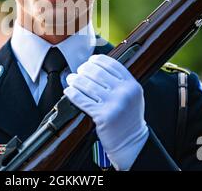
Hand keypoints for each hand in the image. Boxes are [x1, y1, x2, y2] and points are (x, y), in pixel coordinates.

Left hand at [64, 54, 148, 169]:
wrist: (131, 142)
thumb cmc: (128, 117)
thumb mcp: (132, 95)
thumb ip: (120, 81)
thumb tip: (97, 66)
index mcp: (132, 85)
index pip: (112, 64)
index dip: (98, 60)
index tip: (90, 60)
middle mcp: (124, 93)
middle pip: (97, 73)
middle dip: (84, 69)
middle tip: (79, 71)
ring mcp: (114, 104)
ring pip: (88, 85)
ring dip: (75, 80)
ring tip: (71, 79)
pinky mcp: (103, 116)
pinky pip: (82, 100)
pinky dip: (72, 94)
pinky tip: (69, 91)